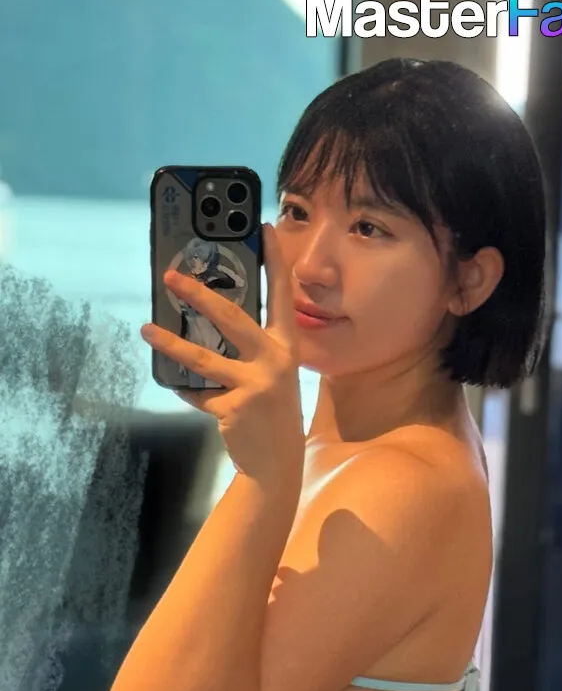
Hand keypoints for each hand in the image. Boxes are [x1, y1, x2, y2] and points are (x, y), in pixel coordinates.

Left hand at [141, 224, 304, 486]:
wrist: (278, 461)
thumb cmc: (272, 410)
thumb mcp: (274, 373)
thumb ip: (254, 347)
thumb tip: (212, 315)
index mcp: (286, 346)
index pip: (281, 295)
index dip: (274, 261)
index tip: (264, 228)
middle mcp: (275, 361)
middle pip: (232, 319)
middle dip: (200, 295)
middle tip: (171, 277)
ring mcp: (255, 385)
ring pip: (203, 358)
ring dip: (171, 343)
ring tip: (146, 328)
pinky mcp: (233, 408)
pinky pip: (197, 392)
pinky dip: (188, 390)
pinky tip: (182, 388)